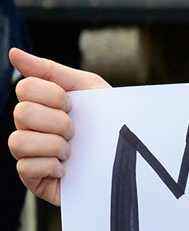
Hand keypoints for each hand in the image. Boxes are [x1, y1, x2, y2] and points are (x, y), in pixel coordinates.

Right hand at [10, 47, 109, 207]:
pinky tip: (68, 169)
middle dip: (58, 122)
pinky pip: (25, 168)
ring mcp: (29, 153)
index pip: (25, 88)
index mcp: (40, 103)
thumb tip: (13, 52)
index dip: (54, 95)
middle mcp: (29, 127)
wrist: (133, 160)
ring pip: (17, 141)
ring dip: (54, 145)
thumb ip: (51, 70)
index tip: (74, 105)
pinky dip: (51, 167)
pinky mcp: (33, 178)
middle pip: (21, 113)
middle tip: (76, 131)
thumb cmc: (110, 121)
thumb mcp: (89, 89)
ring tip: (72, 152)